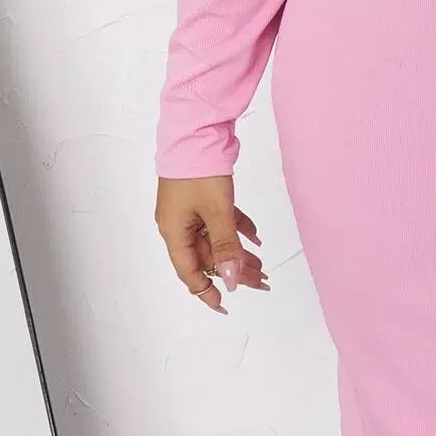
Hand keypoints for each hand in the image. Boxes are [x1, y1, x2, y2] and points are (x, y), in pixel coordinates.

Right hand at [155, 174, 269, 314]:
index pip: (189, 273)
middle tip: (261, 281)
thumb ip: (225, 246)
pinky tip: (255, 238)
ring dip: (237, 251)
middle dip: (232, 270)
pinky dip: (236, 229)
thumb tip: (229, 281)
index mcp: (174, 233)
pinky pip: (219, 221)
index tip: (225, 306)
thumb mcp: (216, 211)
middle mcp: (178, 225)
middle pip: (206, 256)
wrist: (196, 129)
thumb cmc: (200, 171)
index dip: (206, 291)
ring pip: (215, 239)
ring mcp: (189, 210)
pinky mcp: (200, 196)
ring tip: (262, 264)